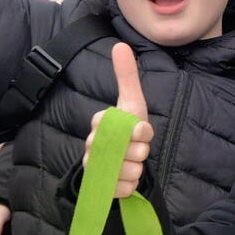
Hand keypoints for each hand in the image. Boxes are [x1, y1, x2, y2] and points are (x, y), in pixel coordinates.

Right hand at [84, 43, 153, 197]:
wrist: (115, 161)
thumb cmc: (125, 128)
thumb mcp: (131, 102)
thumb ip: (126, 76)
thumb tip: (120, 45)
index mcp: (100, 122)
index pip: (132, 127)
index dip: (143, 132)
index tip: (141, 131)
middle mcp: (91, 144)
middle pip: (134, 152)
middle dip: (142, 153)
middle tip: (136, 150)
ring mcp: (92, 166)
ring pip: (130, 171)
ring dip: (137, 169)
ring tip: (131, 163)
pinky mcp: (97, 187)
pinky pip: (123, 189)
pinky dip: (131, 185)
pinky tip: (125, 177)